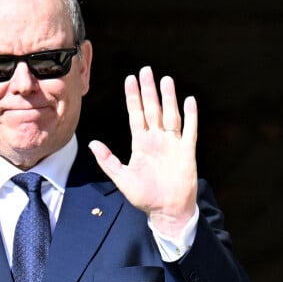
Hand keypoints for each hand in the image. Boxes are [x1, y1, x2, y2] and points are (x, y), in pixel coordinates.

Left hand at [89, 66, 197, 237]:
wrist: (166, 211)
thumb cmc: (144, 196)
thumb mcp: (121, 178)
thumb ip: (107, 160)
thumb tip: (92, 143)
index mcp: (141, 144)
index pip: (136, 115)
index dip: (133, 97)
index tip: (130, 79)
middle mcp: (157, 140)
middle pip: (152, 109)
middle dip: (148, 90)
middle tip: (146, 70)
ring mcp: (172, 144)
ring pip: (170, 115)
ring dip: (168, 98)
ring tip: (165, 79)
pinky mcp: (186, 152)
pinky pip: (189, 130)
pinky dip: (190, 116)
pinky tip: (189, 101)